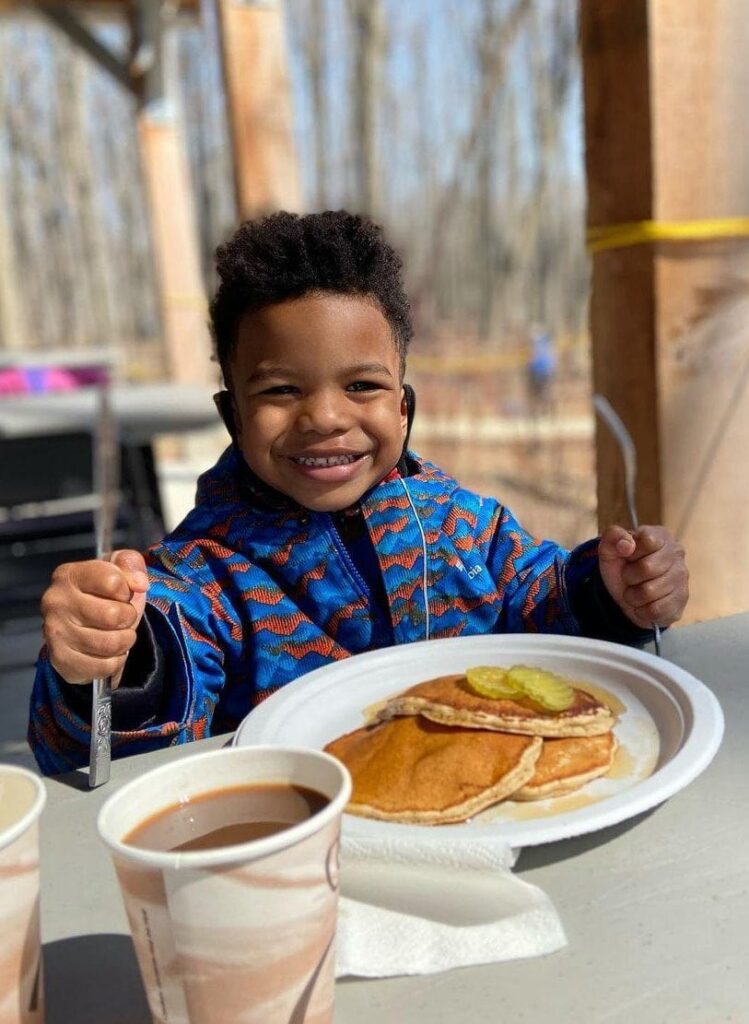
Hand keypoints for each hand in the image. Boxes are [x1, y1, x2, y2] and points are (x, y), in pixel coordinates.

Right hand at [41, 550, 149, 686]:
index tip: (121, 594)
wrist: (81, 624)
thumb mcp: (118, 569)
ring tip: (119, 635)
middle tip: (123, 618)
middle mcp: (55, 602)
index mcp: (69, 575)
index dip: (126, 590)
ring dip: (124, 641)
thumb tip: (140, 584)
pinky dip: (114, 662)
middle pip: (113, 616)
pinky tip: (108, 652)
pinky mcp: (60, 659)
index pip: (112, 581)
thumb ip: (131, 564)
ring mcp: (55, 632)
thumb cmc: (103, 594)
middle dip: (128, 618)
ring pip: (110, 644)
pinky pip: (103, 666)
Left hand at [598, 525, 688, 628]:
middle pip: (647, 568)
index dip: (630, 552)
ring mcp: (682, 577)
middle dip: (629, 576)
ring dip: (633, 595)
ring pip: (649, 592)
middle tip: (628, 577)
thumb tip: (627, 545)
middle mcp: (677, 553)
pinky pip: (655, 610)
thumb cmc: (622, 567)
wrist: (628, 595)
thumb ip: (613, 537)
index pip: (647, 539)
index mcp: (661, 536)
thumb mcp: (609, 550)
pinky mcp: (681, 600)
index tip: (627, 556)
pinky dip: (642, 610)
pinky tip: (644, 603)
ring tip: (635, 590)